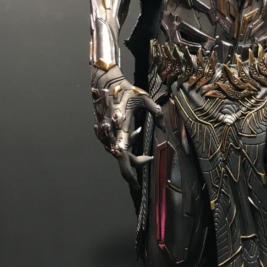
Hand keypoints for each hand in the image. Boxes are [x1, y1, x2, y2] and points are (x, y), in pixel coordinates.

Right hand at [91, 66, 162, 189]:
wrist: (105, 83)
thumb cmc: (125, 90)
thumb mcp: (144, 99)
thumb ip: (156, 113)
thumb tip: (164, 128)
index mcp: (121, 129)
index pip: (124, 158)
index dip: (129, 173)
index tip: (137, 184)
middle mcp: (111, 134)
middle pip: (122, 159)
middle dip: (136, 163)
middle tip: (148, 159)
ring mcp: (105, 133)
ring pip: (118, 151)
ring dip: (131, 149)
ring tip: (139, 132)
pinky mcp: (103, 131)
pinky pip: (114, 143)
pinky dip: (125, 142)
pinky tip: (133, 130)